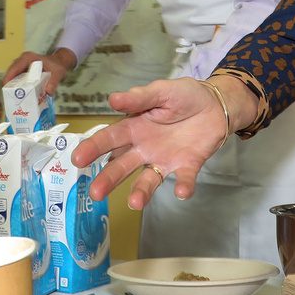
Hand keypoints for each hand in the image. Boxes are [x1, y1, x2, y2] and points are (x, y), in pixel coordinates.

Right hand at [2, 48, 75, 99]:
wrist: (59, 63)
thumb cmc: (57, 65)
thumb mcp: (57, 73)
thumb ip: (54, 82)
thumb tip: (48, 92)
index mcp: (28, 58)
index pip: (15, 67)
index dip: (9, 77)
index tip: (6, 88)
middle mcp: (22, 61)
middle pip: (11, 73)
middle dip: (9, 85)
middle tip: (10, 97)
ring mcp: (21, 66)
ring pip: (12, 77)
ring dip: (12, 87)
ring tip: (13, 99)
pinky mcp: (22, 72)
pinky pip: (16, 79)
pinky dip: (17, 87)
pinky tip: (19, 96)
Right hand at [71, 77, 238, 209]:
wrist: (216, 104)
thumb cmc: (183, 96)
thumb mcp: (162, 91)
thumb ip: (140, 98)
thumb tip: (111, 99)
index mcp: (134, 127)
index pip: (109, 139)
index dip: (93, 148)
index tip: (77, 159)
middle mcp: (145, 148)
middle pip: (122, 165)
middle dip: (108, 178)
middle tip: (95, 193)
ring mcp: (165, 159)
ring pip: (148, 179)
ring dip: (141, 191)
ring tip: (134, 203)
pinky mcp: (187, 165)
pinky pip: (183, 178)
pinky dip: (183, 185)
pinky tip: (181, 191)